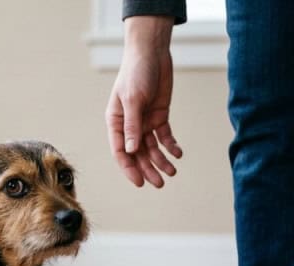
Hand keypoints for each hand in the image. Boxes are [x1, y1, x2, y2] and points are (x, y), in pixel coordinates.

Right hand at [106, 16, 181, 187]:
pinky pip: (164, 136)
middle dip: (148, 169)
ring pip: (152, 148)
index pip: (120, 151)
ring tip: (172, 172)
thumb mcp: (133, 100)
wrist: (151, 53)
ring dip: (161, 160)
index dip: (129, 168)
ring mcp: (144, 121)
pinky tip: (178, 154)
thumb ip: (132, 125)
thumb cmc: (136, 73)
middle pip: (137, 153)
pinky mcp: (159, 116)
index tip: (140, 182)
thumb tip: (130, 150)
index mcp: (115, 122)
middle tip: (159, 183)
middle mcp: (129, 125)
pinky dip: (170, 146)